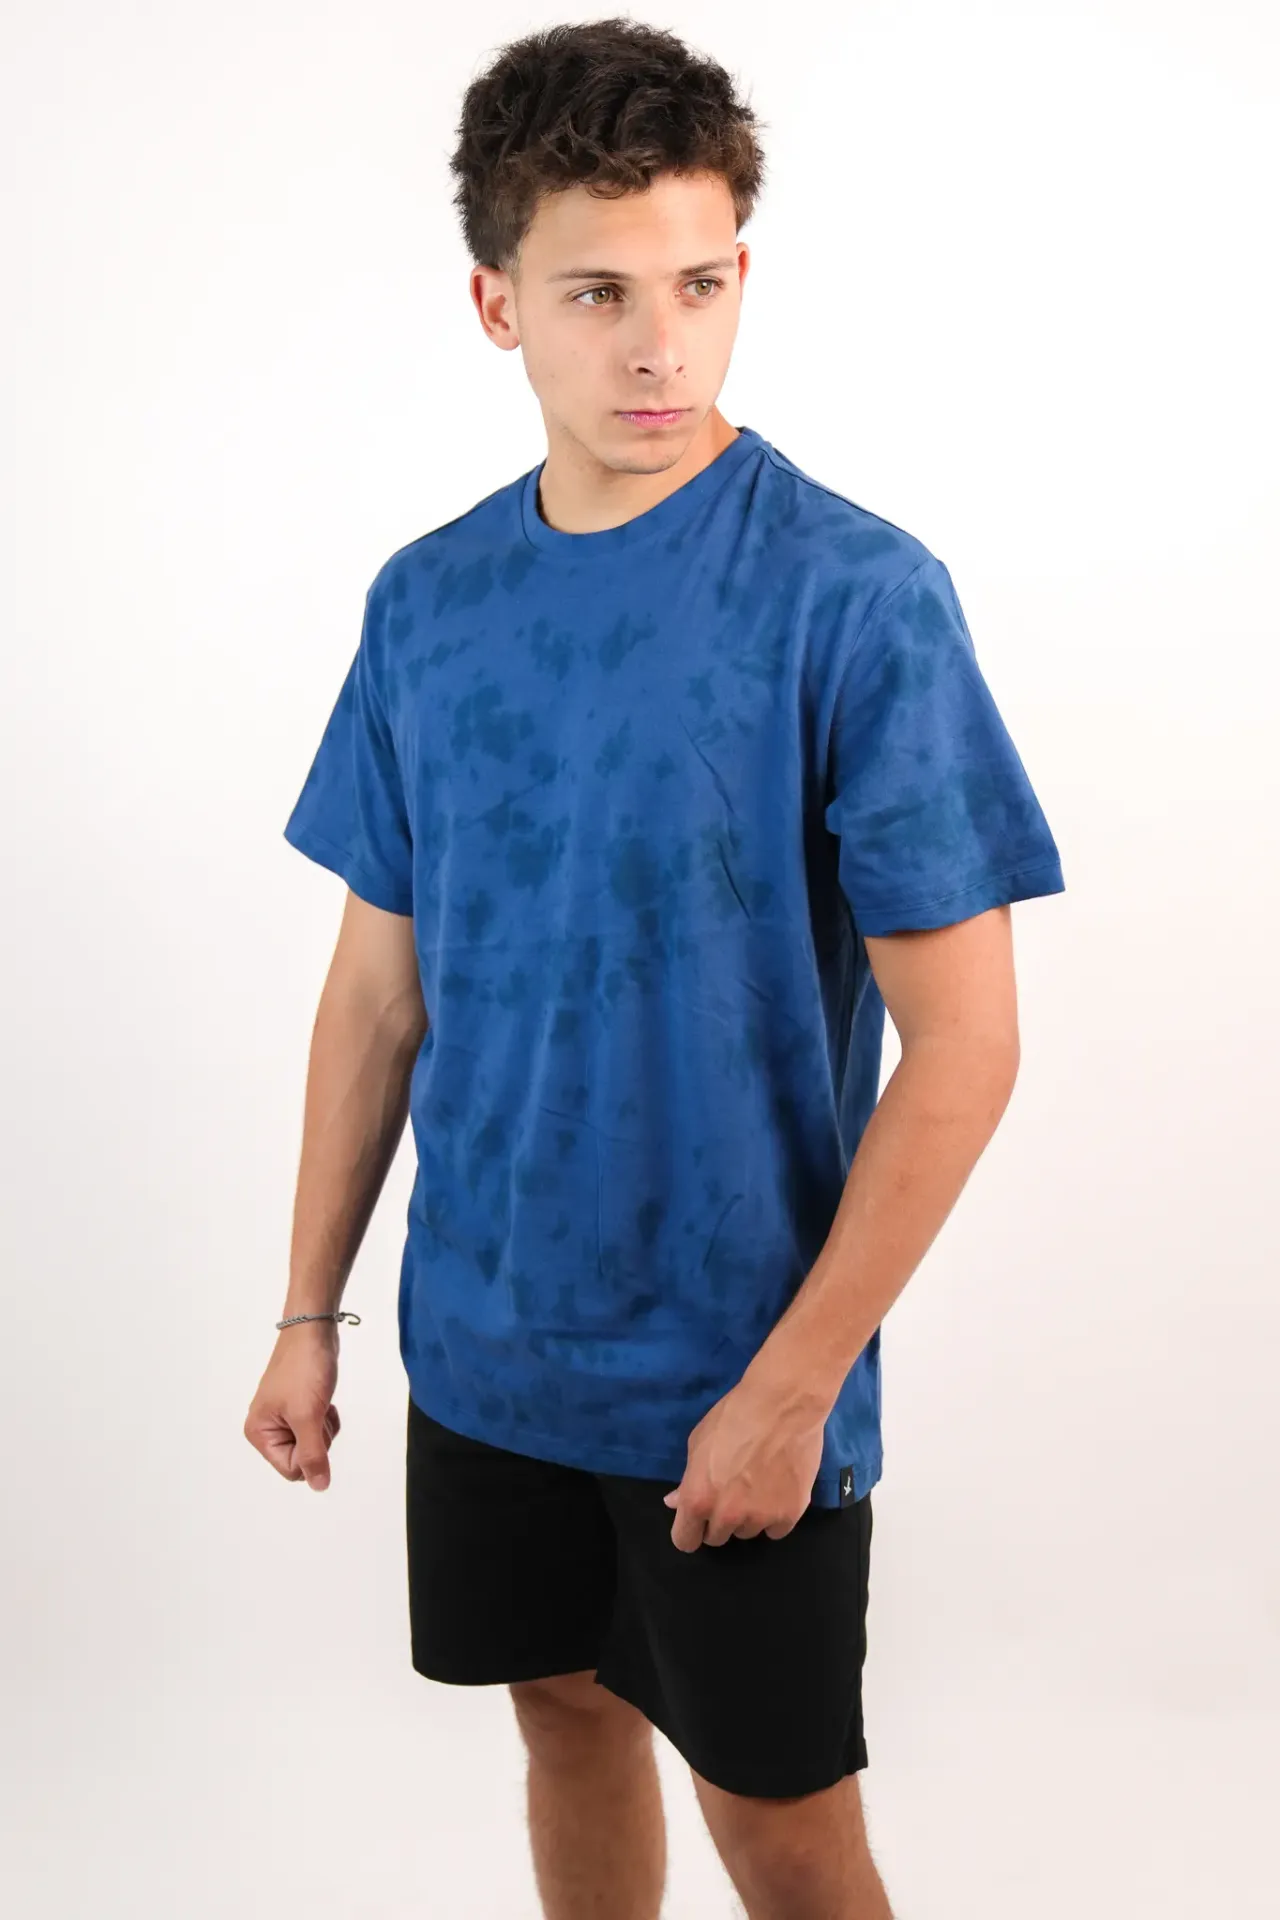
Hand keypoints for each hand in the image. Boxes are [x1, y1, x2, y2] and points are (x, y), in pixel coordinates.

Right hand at [244, 1322, 342, 1490]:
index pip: (290, 1469)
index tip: (313, 1426)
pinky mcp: (298, 1407)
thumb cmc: (305, 1369)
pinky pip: (317, 1428)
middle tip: (316, 1411)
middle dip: (318, 1439)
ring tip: (319, 1402)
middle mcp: (266, 1428)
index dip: (310, 1454)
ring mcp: (282, 1417)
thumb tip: (319, 1486)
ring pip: (312, 1444)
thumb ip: (313, 1454)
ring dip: (323, 1426)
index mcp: (259, 1433)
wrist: (313, 1331)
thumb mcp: (308, 1416)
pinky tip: (324, 1399)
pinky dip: (326, 1417)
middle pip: (301, 1458)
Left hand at [663, 1362, 827, 1551]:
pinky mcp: (790, 1515)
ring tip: (759, 1483)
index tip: (698, 1520)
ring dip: (749, 1516)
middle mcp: (727, 1516)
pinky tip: (778, 1490)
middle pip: (718, 1538)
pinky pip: (776, 1530)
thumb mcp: (698, 1442)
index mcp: (698, 1499)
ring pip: (748, 1532)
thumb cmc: (733, 1416)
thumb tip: (675, 1502)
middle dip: (720, 1520)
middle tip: (732, 1491)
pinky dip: (775, 1516)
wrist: (783, 1404)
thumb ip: (687, 1479)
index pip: (685, 1541)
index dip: (690, 1530)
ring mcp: (761, 1518)